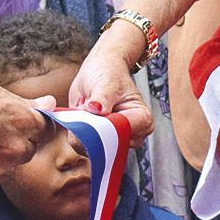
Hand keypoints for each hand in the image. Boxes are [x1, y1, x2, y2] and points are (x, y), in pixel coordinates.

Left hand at [70, 26, 155, 140]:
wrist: (100, 69)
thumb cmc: (109, 73)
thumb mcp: (107, 82)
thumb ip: (102, 98)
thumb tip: (95, 108)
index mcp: (142, 119)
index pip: (123, 133)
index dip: (103, 126)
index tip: (89, 110)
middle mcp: (132, 133)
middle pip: (109, 145)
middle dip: (91, 130)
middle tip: (85, 107)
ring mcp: (115, 139)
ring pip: (94, 149)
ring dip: (82, 131)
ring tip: (85, 108)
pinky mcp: (100, 142)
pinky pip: (84, 147)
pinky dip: (77, 133)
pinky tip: (81, 116)